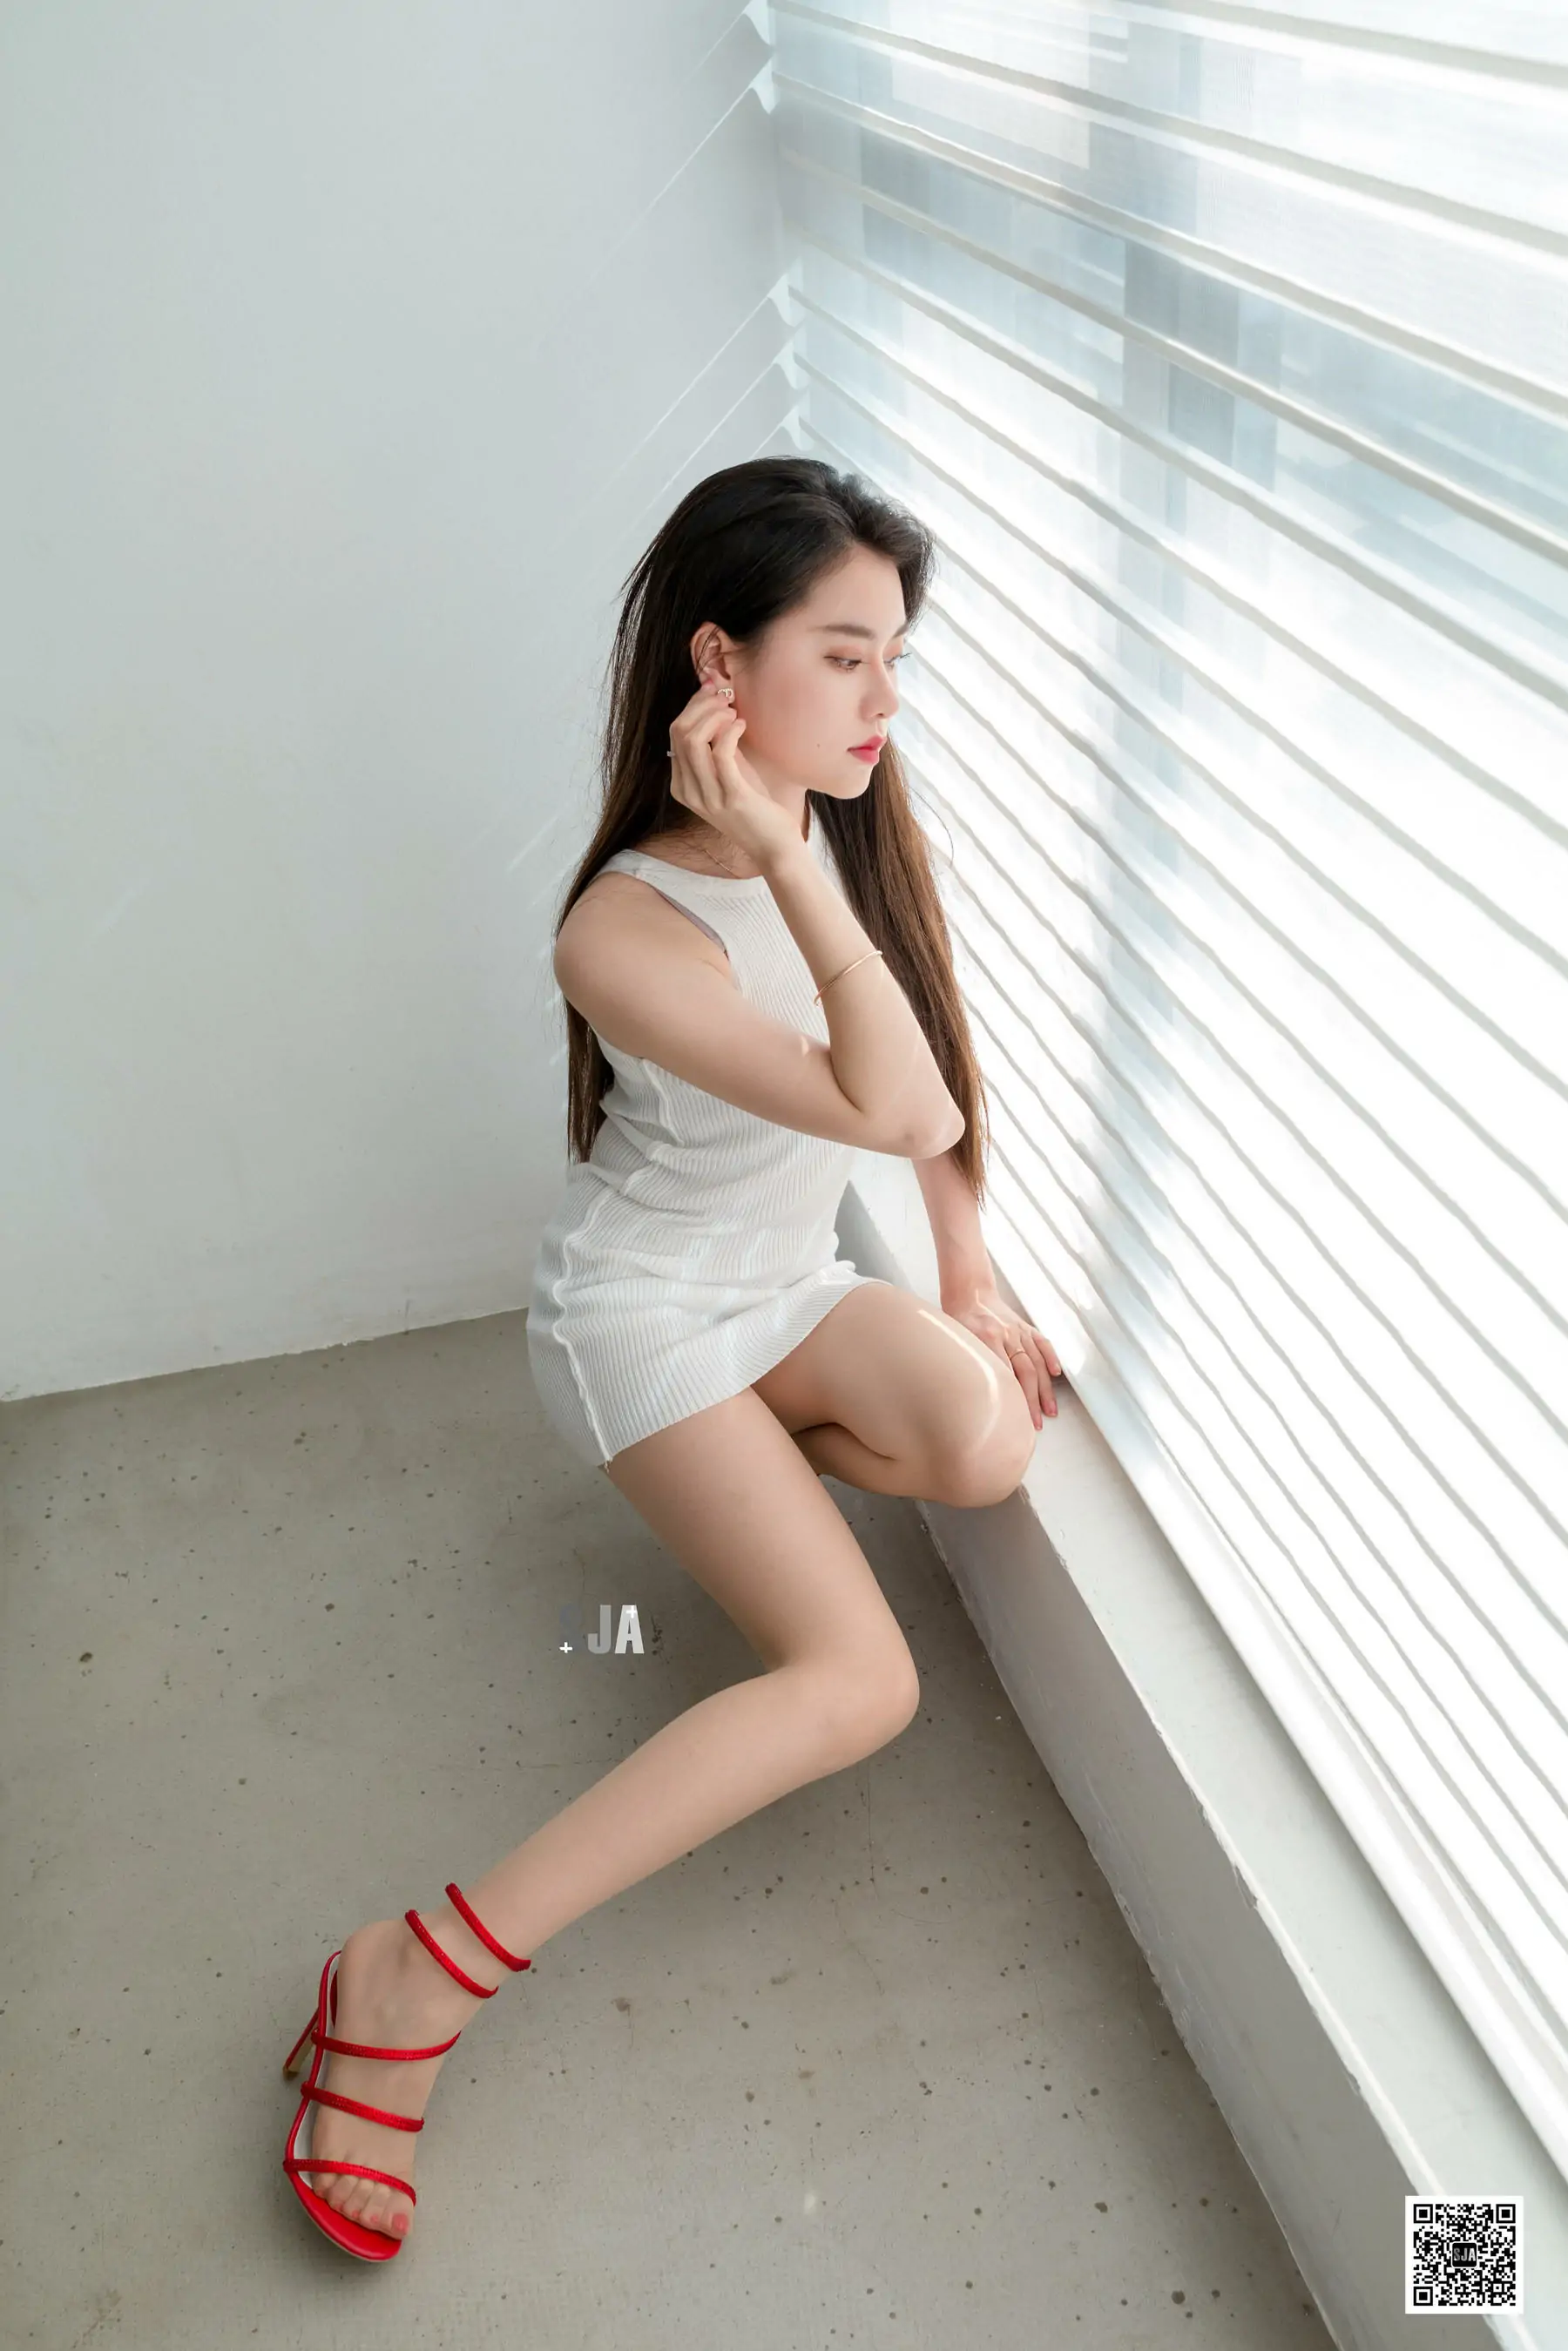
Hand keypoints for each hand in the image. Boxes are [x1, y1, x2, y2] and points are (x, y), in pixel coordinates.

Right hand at [668, 678, 800, 866]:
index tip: (713, 692)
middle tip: (725, 698)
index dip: (692, 706)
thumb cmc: (754, 808)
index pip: (675, 734)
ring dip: (714, 716)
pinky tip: (742, 725)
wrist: (773, 847)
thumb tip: (715, 708)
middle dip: (701, 705)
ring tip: (733, 712)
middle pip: (679, 732)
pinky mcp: (731, 797)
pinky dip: (730, 731)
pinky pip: (721, 752)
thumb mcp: (729, 775)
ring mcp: (708, 796)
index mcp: (682, 786)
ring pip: (694, 739)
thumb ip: (716, 748)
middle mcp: (689, 792)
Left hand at [944, 1283, 1061, 1429]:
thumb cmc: (958, 1320)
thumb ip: (970, 1365)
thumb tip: (978, 1396)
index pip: (1005, 1375)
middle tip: (1035, 1424)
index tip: (1015, 1420)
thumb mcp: (956, 1343)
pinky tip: (1056, 1375)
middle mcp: (1007, 1335)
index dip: (1013, 1399)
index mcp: (987, 1338)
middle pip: (1025, 1373)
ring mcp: (1019, 1331)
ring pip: (1037, 1362)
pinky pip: (1043, 1343)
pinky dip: (1052, 1359)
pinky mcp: (1025, 1327)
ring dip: (1045, 1389)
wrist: (969, 1293)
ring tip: (1050, 1410)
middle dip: (1032, 1401)